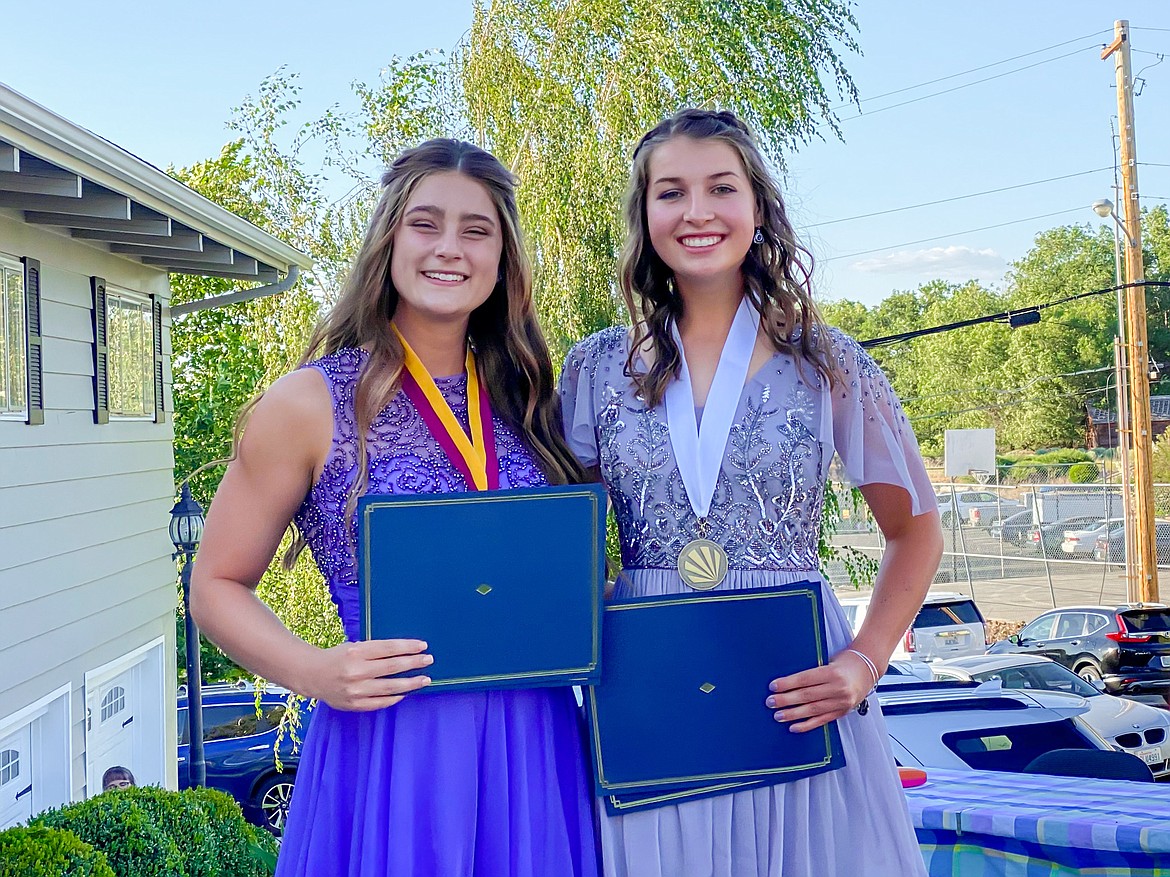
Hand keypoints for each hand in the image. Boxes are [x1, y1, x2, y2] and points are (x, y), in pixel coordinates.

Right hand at [302, 639, 431, 710]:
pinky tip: (405, 693)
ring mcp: (355, 690)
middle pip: (391, 667)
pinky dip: (394, 698)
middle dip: (413, 663)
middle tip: (428, 660)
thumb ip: (375, 651)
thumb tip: (405, 652)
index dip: (407, 647)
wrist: (312, 675)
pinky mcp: (353, 704)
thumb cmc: (338, 657)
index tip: (423, 646)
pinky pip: (380, 702)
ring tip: (424, 679)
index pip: (388, 648)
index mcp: (356, 652)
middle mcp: (355, 671)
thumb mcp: (354, 647)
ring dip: (410, 683)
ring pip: (389, 687)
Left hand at [765, 651, 875, 732]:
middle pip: (807, 696)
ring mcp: (841, 702)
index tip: (773, 686)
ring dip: (793, 714)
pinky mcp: (842, 711)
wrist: (867, 669)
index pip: (805, 679)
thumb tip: (786, 681)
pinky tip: (794, 727)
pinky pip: (822, 720)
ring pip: (813, 710)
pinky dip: (807, 725)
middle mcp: (838, 688)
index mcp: (832, 672)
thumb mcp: (828, 661)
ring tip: (778, 715)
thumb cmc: (844, 661)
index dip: (787, 684)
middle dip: (786, 700)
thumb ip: (811, 672)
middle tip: (771, 702)